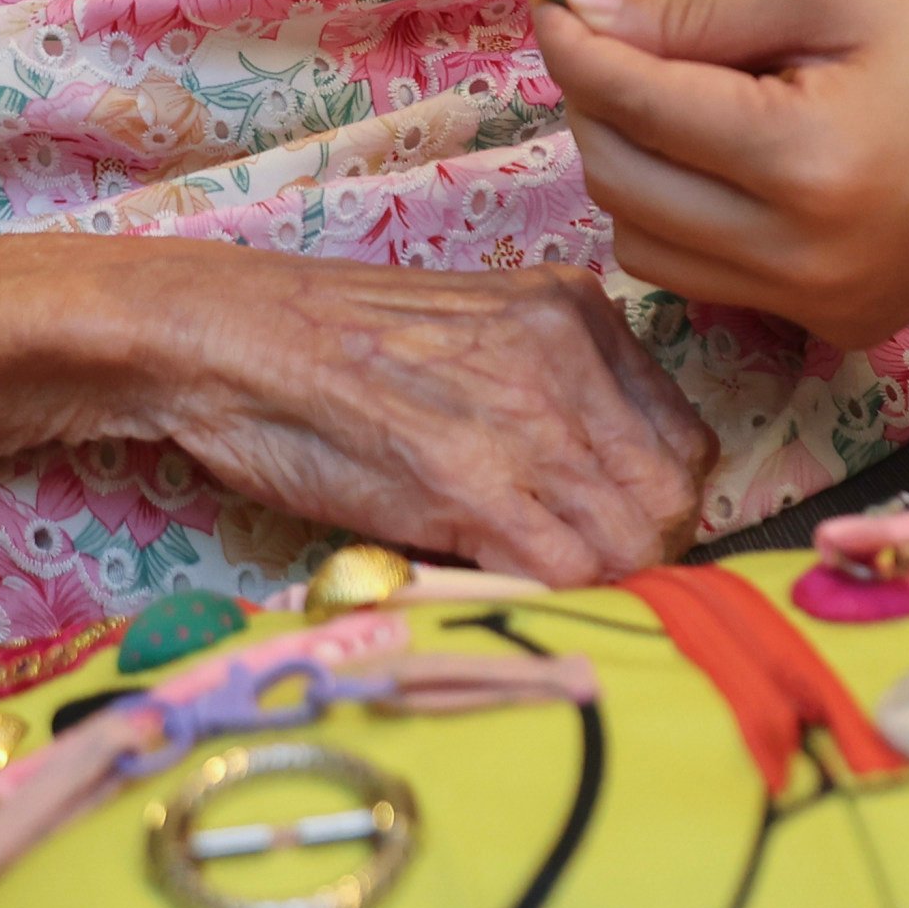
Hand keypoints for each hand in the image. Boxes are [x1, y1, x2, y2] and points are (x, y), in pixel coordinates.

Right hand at [120, 253, 716, 585]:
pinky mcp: (471, 475)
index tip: (609, 539)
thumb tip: (605, 499)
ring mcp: (525, 409)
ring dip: (601, 582)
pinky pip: (569, 565)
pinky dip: (553, 597)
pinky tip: (504, 590)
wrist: (225, 337)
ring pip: (637, 535)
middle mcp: (569, 348)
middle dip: (644, 553)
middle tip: (581, 580)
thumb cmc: (328, 349)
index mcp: (574, 310)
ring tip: (538, 588)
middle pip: (676, 492)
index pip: (682, 441)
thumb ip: (548, 396)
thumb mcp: (472, 339)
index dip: (656, 507)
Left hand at [531, 0, 908, 346]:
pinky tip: (737, 156)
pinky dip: (688, 215)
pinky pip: (707, 276)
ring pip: (645, 245)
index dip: (576, 44)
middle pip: (618, 184)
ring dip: (632, 166)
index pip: (633, 105)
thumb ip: (704, 10)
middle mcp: (796, 258)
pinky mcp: (832, 328)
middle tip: (618, 36)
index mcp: (803, 161)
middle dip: (596, 103)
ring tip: (682, 95)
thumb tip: (585, 9)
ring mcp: (813, 308)